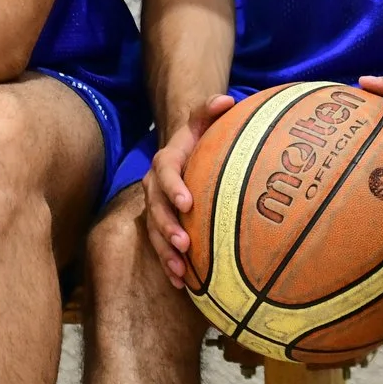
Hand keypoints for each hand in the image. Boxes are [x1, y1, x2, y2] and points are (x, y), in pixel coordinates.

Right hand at [145, 93, 235, 288]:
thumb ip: (210, 108)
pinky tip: (184, 284)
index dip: (173, 187)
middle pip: (155, 209)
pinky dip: (169, 265)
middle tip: (184, 244)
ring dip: (166, 253)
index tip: (187, 202)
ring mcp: (156, 208)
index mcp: (165, 161)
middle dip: (167, 228)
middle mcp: (155, 186)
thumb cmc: (200, 136)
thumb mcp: (202, 119)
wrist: (184, 151)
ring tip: (181, 271)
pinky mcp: (161, 225)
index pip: (165, 173)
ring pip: (155, 233)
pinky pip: (161, 247)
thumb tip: (227, 99)